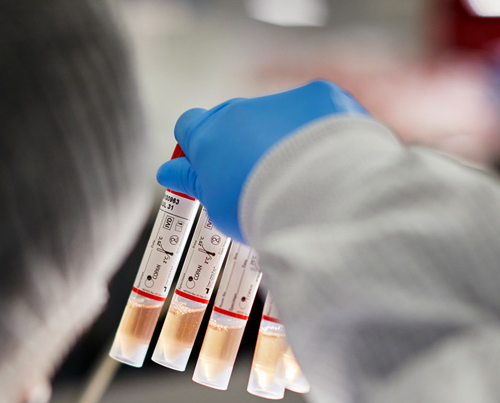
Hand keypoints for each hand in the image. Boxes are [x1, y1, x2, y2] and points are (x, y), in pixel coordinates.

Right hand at [156, 80, 367, 240]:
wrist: (317, 195)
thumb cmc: (260, 208)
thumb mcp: (215, 206)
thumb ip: (194, 183)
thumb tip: (169, 173)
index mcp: (207, 136)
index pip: (187, 126)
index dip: (195, 146)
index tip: (204, 166)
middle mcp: (240, 110)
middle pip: (232, 118)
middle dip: (240, 141)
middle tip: (255, 176)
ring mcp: (280, 100)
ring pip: (275, 114)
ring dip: (281, 136)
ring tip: (298, 174)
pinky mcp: (320, 96)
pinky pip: (315, 109)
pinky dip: (319, 129)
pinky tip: (329, 158)